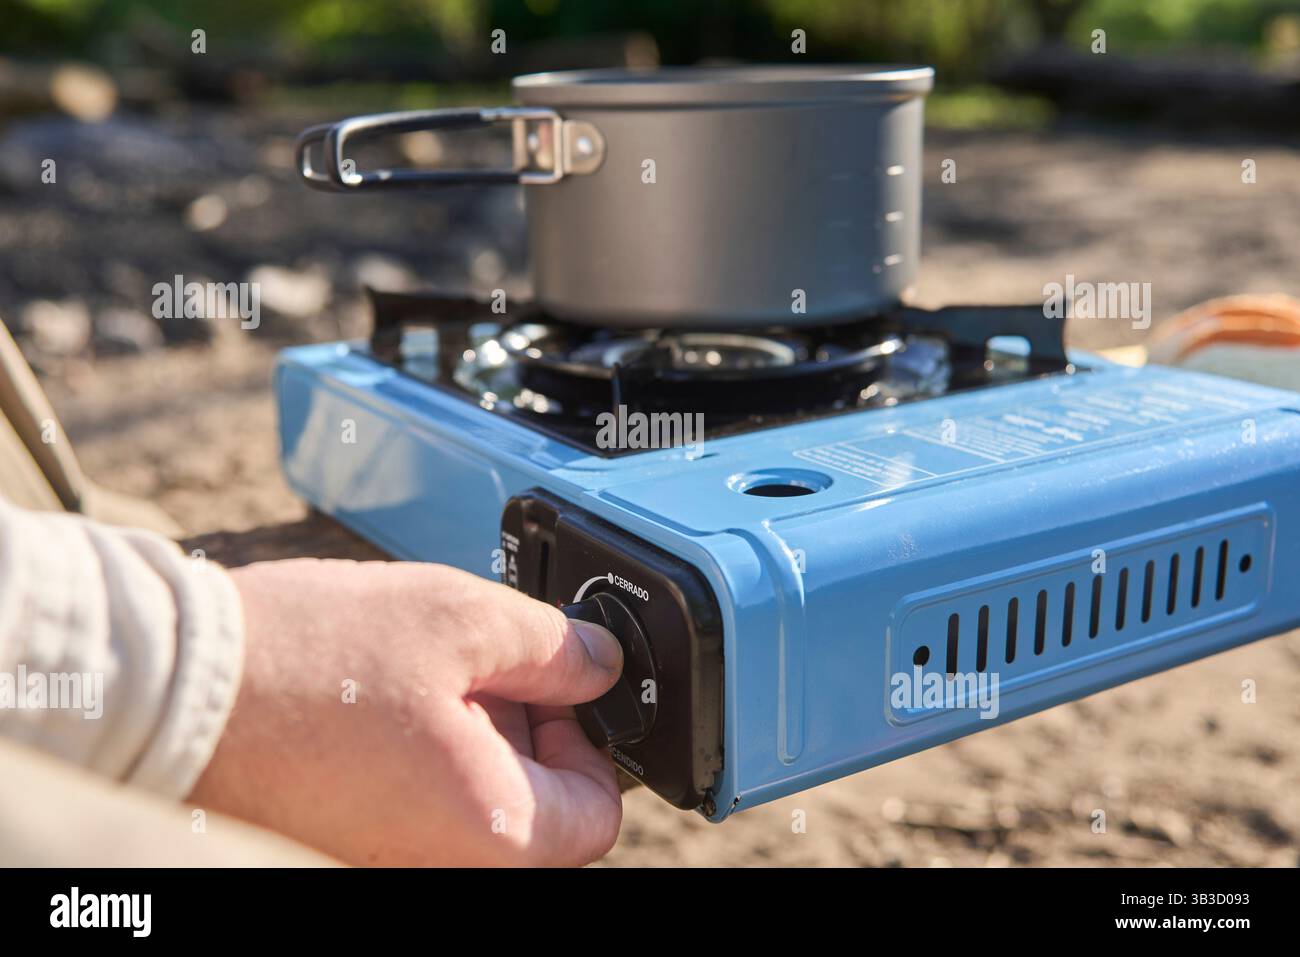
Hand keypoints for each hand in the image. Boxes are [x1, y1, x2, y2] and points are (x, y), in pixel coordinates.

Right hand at [190, 558, 624, 865]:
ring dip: (467, 730)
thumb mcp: (460, 619)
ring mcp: (385, 857)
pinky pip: (413, 802)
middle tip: (476, 661)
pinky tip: (379, 694)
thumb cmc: (304, 658)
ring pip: (470, 799)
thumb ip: (554, 646)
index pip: (594, 815)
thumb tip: (600, 662)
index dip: (589, 741)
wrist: (171, 687)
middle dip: (522, 724)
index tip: (554, 687)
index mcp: (488, 828)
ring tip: (415, 669)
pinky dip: (417, 748)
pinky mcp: (344, 839)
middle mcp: (437, 863)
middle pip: (532, 807)